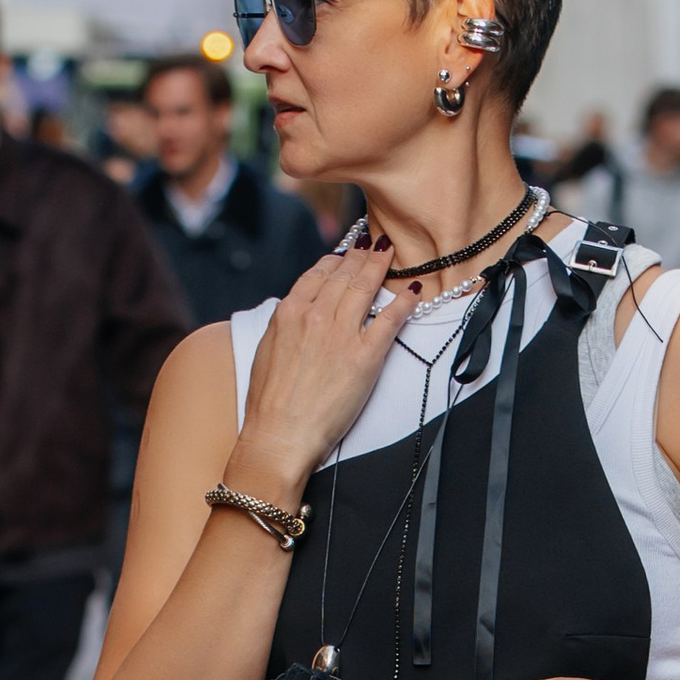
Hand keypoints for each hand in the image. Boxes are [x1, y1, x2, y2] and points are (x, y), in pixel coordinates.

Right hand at [230, 237, 403, 496]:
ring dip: (380, 266)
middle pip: (344, 275)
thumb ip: (285, 328)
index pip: (317, 274)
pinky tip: (413, 291)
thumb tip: (296, 316)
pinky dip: (404, 302)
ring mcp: (341, 334)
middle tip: (375, 243)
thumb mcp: (267, 352)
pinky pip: (390, 320)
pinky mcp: (365, 356)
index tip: (345, 253)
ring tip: (391, 254)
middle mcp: (315, 315)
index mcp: (288, 313)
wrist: (278, 436)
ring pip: (366, 288)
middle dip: (362, 255)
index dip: (335, 260)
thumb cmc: (268, 405)